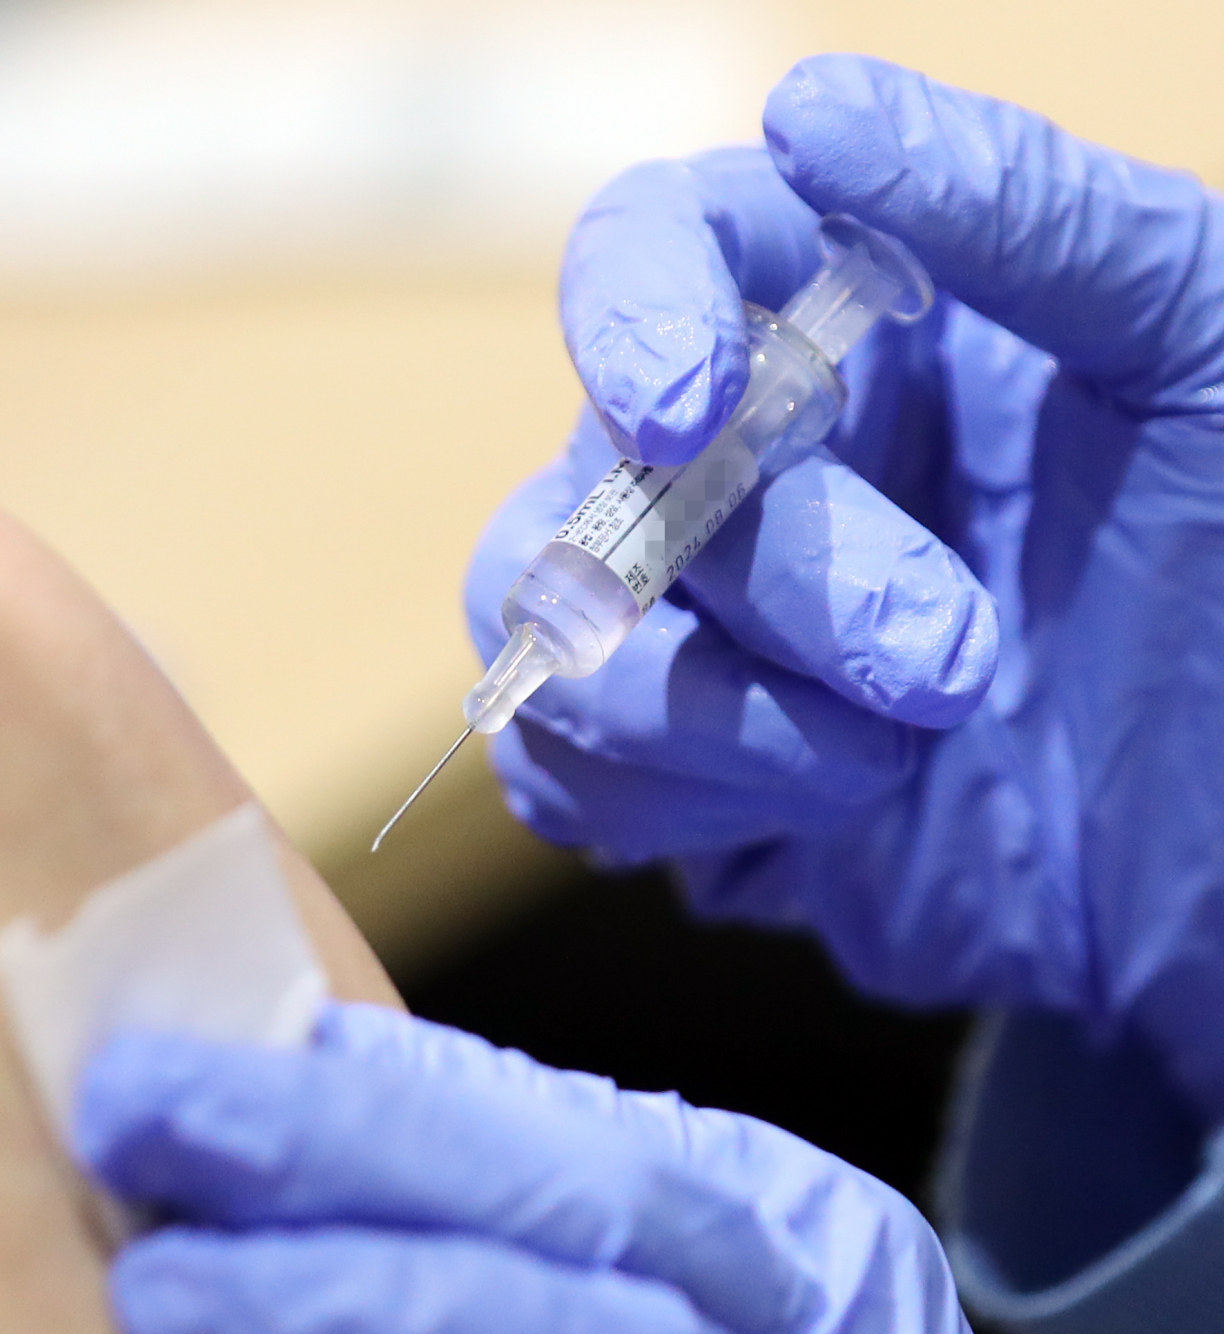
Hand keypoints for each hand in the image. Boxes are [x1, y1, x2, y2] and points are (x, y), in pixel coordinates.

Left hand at [73, 1005, 1170, 1333]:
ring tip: (181, 1297)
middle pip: (585, 1223)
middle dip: (351, 1163)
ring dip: (383, 1322)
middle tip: (147, 1122)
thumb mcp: (698, 1311)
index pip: (561, 1129)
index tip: (173, 1062)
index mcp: (780, 1228)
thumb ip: (539, 1199)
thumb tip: (328, 1067)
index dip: (366, 1093)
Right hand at [465, 56, 1223, 1116]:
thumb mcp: (1193, 358)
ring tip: (893, 764)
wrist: (1218, 840)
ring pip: (556, 625)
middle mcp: (751, 463)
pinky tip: (822, 821)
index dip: (635, 312)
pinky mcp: (681, 781)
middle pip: (616, 470)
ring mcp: (702, 628)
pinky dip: (678, 803)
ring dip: (713, 716)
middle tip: (949, 667)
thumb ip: (1028, 218)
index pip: (663, 249)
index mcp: (857, 332)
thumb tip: (808, 114)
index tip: (684, 410)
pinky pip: (567, 777)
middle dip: (786, 582)